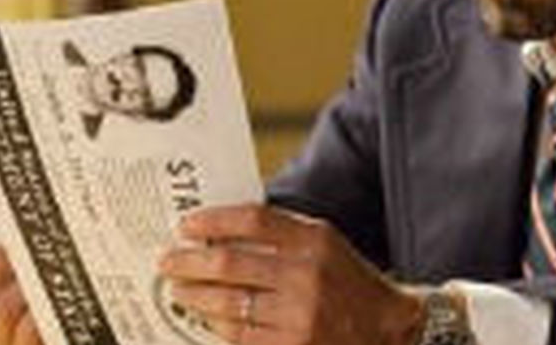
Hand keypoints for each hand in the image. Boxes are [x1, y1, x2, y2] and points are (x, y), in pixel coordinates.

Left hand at [159, 204, 423, 344]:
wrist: (388, 333)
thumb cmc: (350, 285)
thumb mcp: (325, 245)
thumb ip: (282, 234)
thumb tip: (223, 229)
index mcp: (314, 240)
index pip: (252, 221)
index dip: (213, 221)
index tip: (187, 226)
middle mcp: (307, 276)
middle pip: (230, 264)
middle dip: (189, 263)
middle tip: (167, 261)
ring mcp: (299, 316)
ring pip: (229, 304)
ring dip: (195, 297)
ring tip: (179, 291)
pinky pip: (240, 337)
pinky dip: (217, 326)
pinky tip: (205, 319)